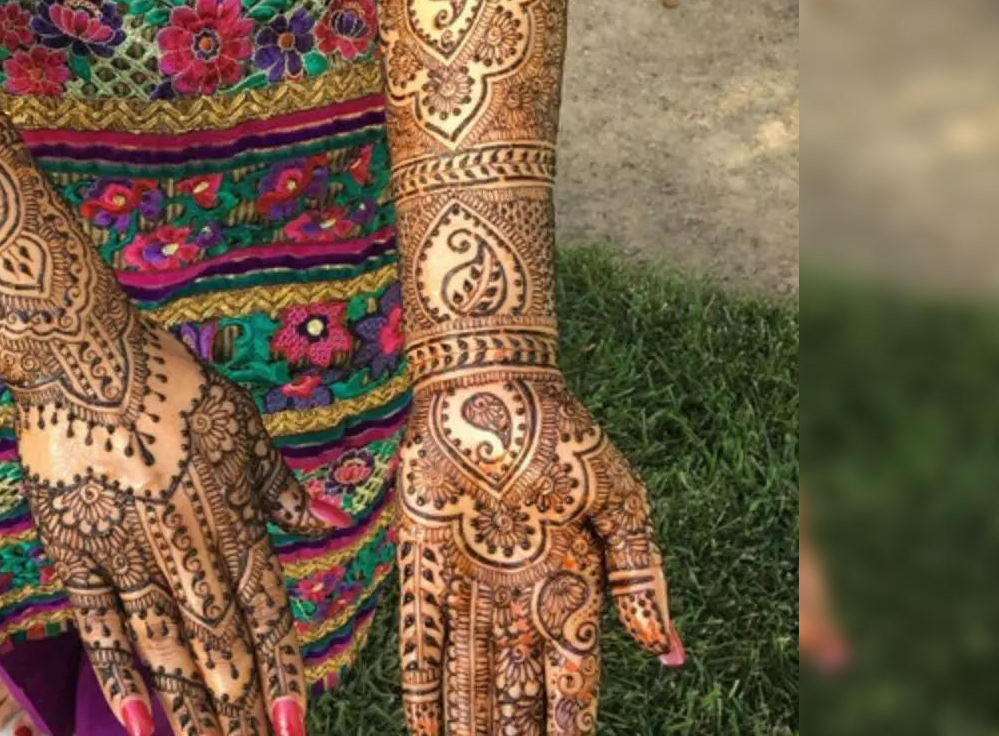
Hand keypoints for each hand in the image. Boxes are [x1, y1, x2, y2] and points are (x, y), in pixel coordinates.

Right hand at [17, 323, 348, 735]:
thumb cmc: (170, 382)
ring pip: (166, 649)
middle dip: (242, 712)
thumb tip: (324, 518)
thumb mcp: (240, 426)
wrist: (82, 353)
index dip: (283, 676)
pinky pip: (101, 625)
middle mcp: (185, 545)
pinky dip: (120, 678)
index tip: (298, 730)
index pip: (266, 613)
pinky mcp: (74, 549)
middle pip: (221, 646)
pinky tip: (139, 727)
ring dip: (192, 710)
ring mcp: (127, 552)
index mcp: (232, 515)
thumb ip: (279, 484)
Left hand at [397, 376, 681, 734]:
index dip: (569, 722)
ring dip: (467, 723)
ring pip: (467, 676)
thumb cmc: (563, 436)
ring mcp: (465, 585)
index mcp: (569, 586)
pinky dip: (419, 688)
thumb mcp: (618, 501)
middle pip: (516, 688)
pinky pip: (417, 638)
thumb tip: (664, 652)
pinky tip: (422, 730)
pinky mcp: (419, 564)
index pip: (572, 675)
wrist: (491, 381)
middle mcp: (514, 598)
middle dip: (514, 733)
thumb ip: (640, 575)